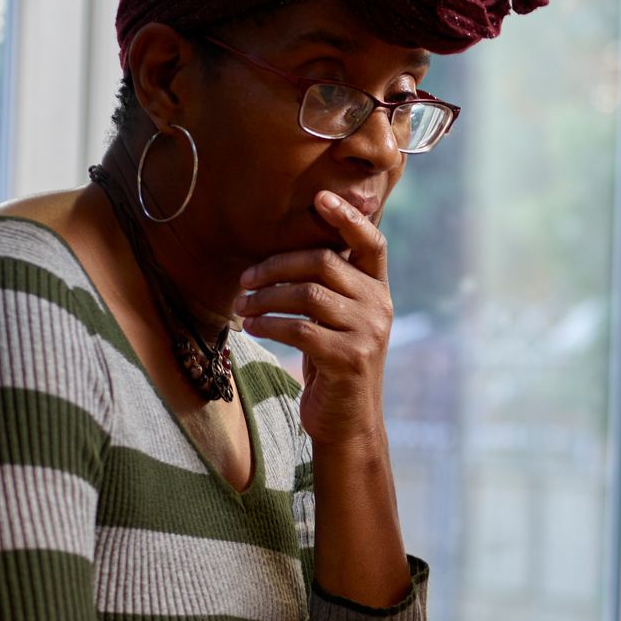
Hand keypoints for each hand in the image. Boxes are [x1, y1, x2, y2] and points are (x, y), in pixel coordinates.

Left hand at [237, 191, 392, 445]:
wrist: (347, 422)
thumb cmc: (333, 363)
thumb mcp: (338, 320)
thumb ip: (331, 286)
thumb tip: (287, 250)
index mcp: (378, 291)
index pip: (372, 243)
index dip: (348, 217)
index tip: (320, 197)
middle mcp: (379, 306)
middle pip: (324, 262)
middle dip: (277, 265)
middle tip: (245, 278)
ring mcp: (368, 332)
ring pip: (307, 294)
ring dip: (265, 297)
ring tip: (241, 304)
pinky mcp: (349, 358)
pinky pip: (299, 328)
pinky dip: (268, 323)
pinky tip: (251, 325)